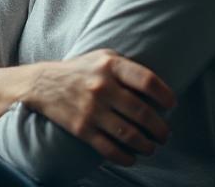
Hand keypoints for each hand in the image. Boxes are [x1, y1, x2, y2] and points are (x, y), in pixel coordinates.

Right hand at [21, 49, 176, 166]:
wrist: (42, 83)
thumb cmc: (81, 70)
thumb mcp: (103, 57)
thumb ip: (127, 67)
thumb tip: (157, 88)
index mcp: (110, 66)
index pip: (147, 81)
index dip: (164, 95)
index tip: (171, 105)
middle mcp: (102, 87)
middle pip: (142, 112)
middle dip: (159, 128)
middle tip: (165, 134)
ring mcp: (91, 109)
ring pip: (129, 134)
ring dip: (146, 145)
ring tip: (151, 147)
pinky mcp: (82, 128)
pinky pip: (109, 148)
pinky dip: (125, 157)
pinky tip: (132, 157)